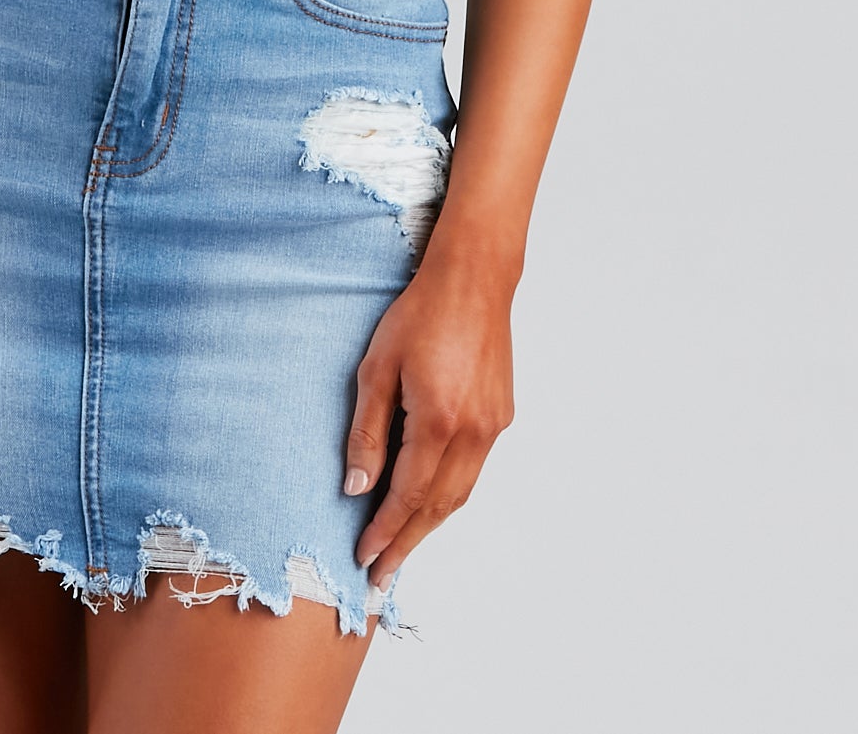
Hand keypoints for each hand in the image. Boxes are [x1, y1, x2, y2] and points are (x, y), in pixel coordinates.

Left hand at [345, 255, 515, 592]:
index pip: (407, 496)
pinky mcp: (500, 417)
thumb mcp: (376, 368)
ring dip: (429, 527)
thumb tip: (356, 487)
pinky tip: (429, 505)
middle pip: (437, 508)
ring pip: (459, 495)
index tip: (364, 559)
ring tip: (401, 551)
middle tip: (381, 577)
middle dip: (406, 545)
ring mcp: (492, 428)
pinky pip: (472, 472)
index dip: (384, 532)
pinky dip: (448, 497)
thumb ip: (367, 432)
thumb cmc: (418, 315)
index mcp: (437, 422)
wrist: (474, 281)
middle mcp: (472, 434)